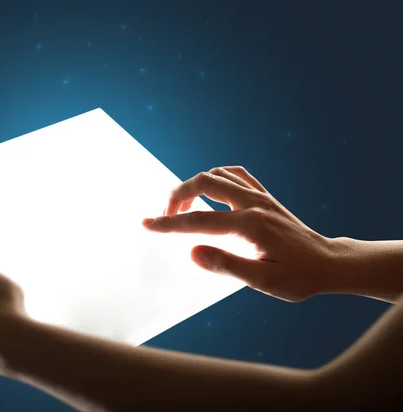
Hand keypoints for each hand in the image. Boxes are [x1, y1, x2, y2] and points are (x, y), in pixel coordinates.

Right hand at [143, 166, 335, 301]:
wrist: (328, 262)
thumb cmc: (298, 276)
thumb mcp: (264, 281)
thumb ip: (227, 265)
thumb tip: (192, 252)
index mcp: (249, 225)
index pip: (198, 220)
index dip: (168, 224)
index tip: (145, 224)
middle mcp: (253, 203)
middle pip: (203, 181)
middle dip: (177, 196)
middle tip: (166, 218)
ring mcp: (259, 195)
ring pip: (217, 174)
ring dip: (193, 185)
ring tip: (184, 208)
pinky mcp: (264, 195)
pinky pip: (235, 174)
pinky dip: (216, 177)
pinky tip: (210, 192)